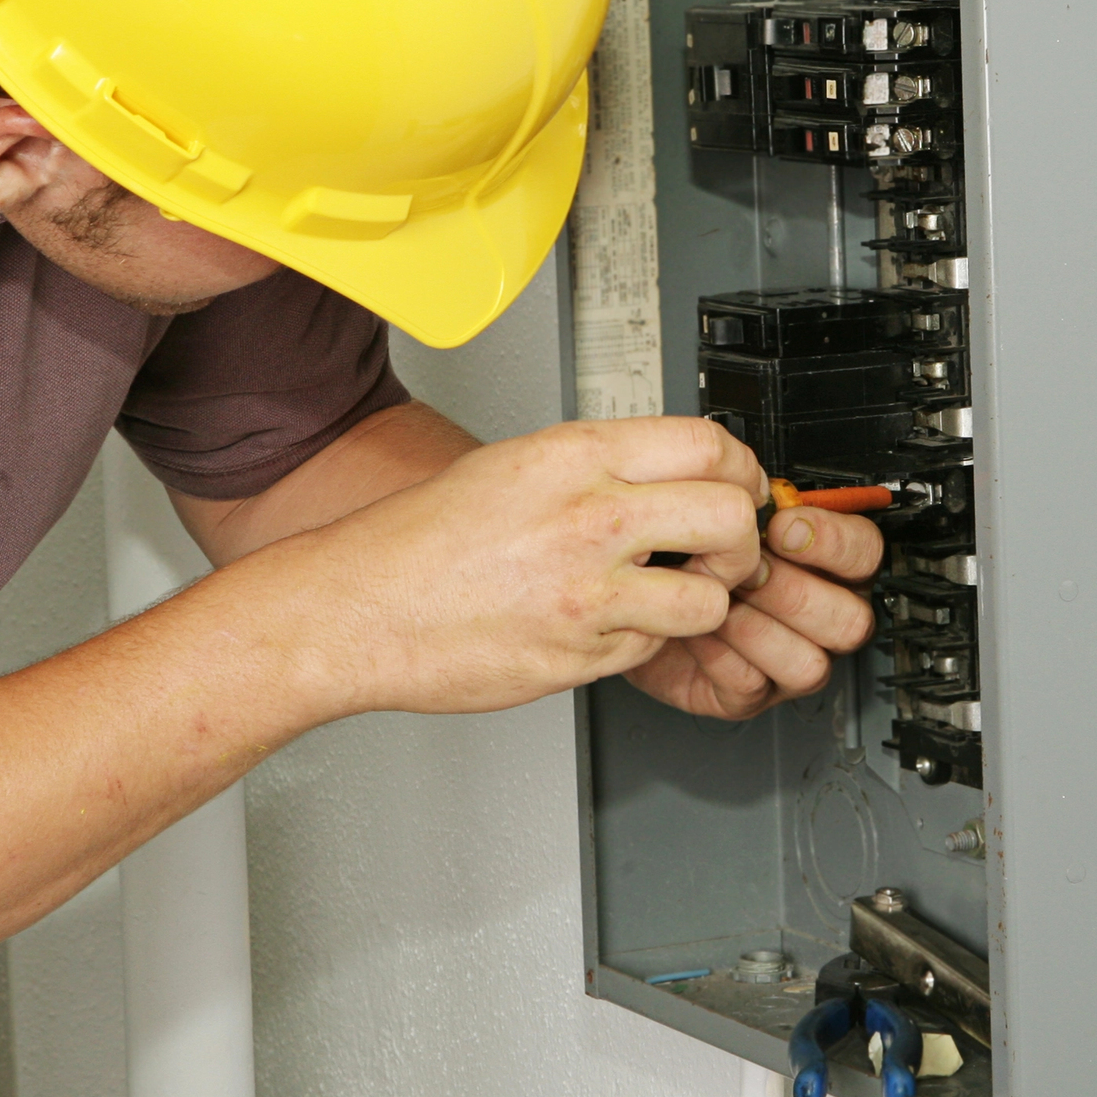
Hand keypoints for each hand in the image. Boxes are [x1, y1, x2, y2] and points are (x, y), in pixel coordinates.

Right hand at [293, 416, 766, 717]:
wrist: (355, 609)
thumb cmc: (414, 542)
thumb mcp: (508, 466)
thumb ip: (590, 466)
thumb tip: (660, 471)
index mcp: (570, 457)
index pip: (707, 442)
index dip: (739, 468)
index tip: (736, 485)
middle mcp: (588, 518)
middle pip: (729, 516)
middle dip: (740, 540)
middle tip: (722, 550)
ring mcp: (587, 592)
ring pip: (710, 598)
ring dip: (700, 602)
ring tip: (665, 597)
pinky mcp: (579, 655)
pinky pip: (651, 648)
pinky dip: (640, 641)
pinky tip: (601, 624)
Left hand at [626, 504, 882, 718]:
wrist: (629, 596)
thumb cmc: (678, 552)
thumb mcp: (713, 514)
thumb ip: (749, 505)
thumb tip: (762, 490)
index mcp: (823, 563)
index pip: (866, 552)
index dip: (834, 541)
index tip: (784, 525)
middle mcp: (816, 616)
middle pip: (851, 618)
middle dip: (793, 591)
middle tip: (748, 569)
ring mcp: (786, 661)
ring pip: (811, 663)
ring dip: (756, 627)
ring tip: (716, 599)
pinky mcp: (747, 695)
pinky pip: (753, 685)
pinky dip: (718, 655)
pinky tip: (693, 629)